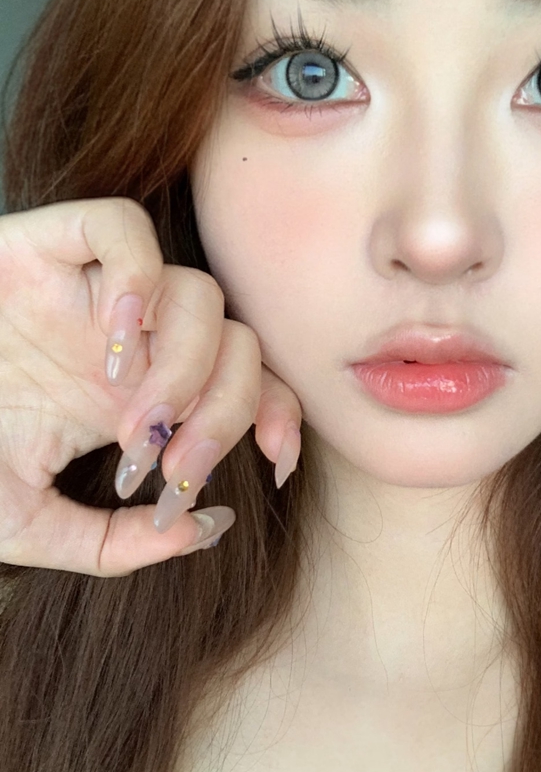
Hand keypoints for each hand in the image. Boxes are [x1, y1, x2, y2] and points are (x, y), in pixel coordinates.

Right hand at [0, 198, 302, 577]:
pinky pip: (121, 228)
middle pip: (237, 345)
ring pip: (197, 292)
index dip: (279, 413)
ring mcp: (92, 292)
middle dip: (224, 414)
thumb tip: (203, 530)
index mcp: (139, 398)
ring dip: (185, 366)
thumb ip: (112, 543)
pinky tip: (112, 339)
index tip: (275, 464)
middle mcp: (131, 342)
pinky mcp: (46, 245)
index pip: (248, 383)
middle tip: (175, 470)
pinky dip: (135, 277)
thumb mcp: (30, 524)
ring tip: (135, 424)